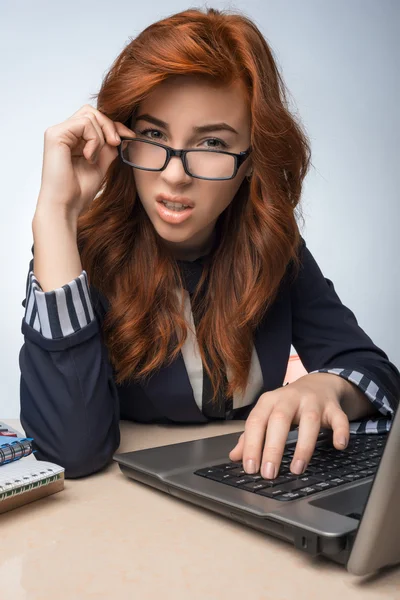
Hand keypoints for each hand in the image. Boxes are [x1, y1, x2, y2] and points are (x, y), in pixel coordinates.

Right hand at [36, 104, 135, 219]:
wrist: (67, 205)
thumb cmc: (79, 190)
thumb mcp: (101, 164)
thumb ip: (108, 147)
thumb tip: (121, 132)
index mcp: (72, 139)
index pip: (94, 119)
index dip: (113, 125)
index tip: (130, 136)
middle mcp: (63, 133)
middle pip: (91, 112)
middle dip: (109, 126)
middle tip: (116, 144)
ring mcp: (57, 132)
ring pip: (89, 116)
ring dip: (100, 137)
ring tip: (94, 158)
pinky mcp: (55, 135)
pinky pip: (84, 124)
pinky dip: (93, 140)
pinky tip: (88, 157)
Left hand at [228, 373, 349, 479]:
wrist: (318, 383)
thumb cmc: (288, 404)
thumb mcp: (268, 414)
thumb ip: (252, 435)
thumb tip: (235, 456)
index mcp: (269, 401)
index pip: (256, 421)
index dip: (251, 445)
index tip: (250, 468)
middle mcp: (290, 398)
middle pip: (280, 420)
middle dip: (273, 448)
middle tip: (269, 473)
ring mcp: (313, 401)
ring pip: (309, 421)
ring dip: (303, 446)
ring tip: (296, 469)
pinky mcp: (333, 407)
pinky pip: (339, 418)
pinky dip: (340, 431)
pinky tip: (338, 446)